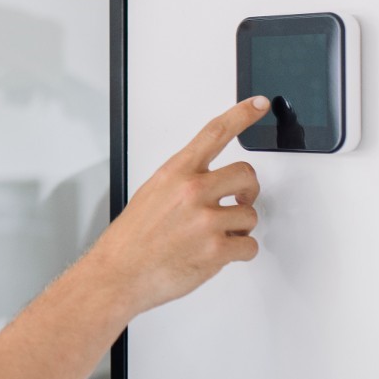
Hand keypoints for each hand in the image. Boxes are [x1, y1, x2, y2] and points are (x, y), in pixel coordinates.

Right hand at [89, 96, 269, 314]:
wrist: (119, 273)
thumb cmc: (131, 239)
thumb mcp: (152, 194)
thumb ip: (183, 183)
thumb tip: (211, 185)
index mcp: (175, 173)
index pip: (215, 132)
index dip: (242, 115)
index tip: (259, 104)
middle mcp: (192, 190)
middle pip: (246, 174)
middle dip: (248, 191)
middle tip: (240, 201)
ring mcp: (206, 220)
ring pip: (250, 215)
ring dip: (239, 227)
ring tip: (216, 236)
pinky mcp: (217, 249)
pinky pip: (249, 245)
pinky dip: (239, 252)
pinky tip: (219, 253)